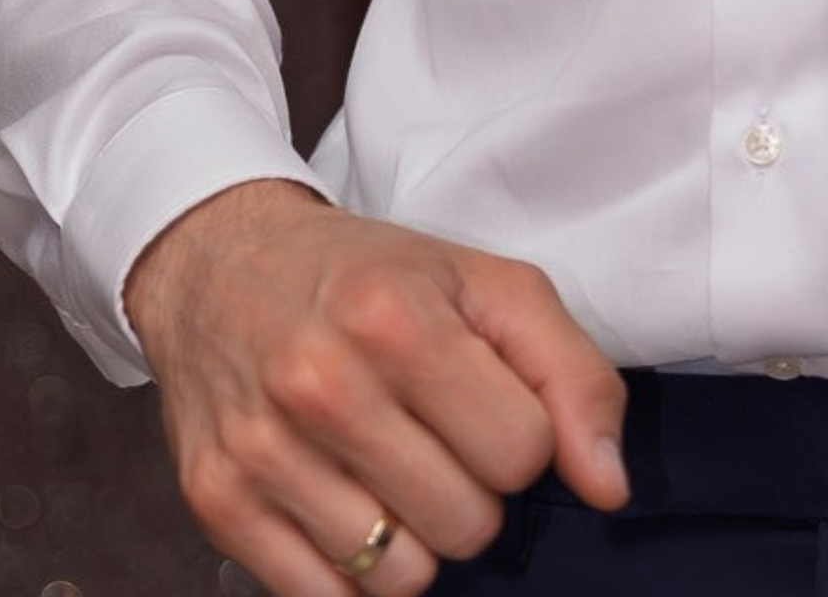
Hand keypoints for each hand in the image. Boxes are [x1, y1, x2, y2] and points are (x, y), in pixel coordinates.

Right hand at [123, 180, 629, 593]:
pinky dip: (351, 570)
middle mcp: (323, 385)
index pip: (523, 451)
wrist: (221, 261)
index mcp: (398, 317)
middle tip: (433, 435)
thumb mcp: (484, 283)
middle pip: (468, 524)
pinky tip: (342, 502)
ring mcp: (263, 449)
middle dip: (471, 489)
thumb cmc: (370, 276)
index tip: (482, 401)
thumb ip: (571, 374)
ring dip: (414, 536)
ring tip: (388, 468)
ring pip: (403, 576)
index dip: (518, 434)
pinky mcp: (218, 503)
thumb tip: (609, 488)